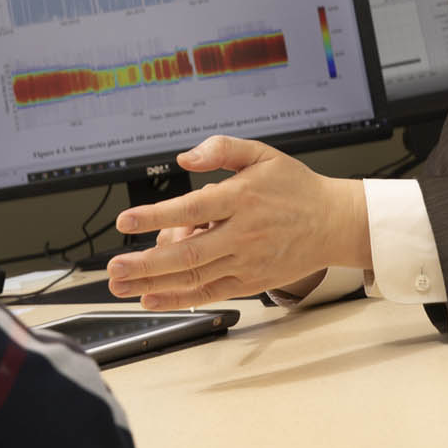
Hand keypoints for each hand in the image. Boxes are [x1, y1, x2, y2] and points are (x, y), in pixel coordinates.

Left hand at [106, 135, 370, 308]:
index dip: (155, 216)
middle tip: (113, 267)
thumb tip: (185, 156)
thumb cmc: (295, 188)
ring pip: (193, 277)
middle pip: (187, 253)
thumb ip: (222, 149)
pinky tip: (151, 298)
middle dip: (145, 262)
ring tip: (120, 285)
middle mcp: (243, 233)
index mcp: (242, 198)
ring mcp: (246, 262)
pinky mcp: (251, 282)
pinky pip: (209, 293)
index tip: (125, 221)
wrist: (334, 223)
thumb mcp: (262, 154)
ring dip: (152, 283)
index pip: (191, 209)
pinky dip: (179, 299)